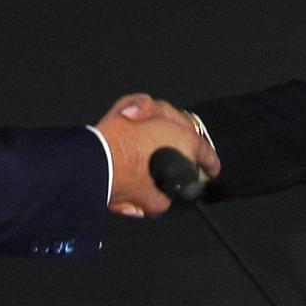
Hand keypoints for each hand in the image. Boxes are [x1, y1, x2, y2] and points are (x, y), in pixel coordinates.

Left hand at [94, 94, 219, 216]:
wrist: (94, 165)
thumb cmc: (125, 181)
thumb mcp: (152, 203)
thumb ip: (163, 201)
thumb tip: (161, 200)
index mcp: (185, 142)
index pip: (205, 151)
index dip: (210, 163)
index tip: (212, 171)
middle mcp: (171, 122)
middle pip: (188, 128)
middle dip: (189, 141)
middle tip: (188, 152)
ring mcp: (148, 111)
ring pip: (166, 111)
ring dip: (169, 122)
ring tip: (166, 134)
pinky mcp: (125, 108)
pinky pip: (140, 103)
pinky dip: (142, 108)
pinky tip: (139, 116)